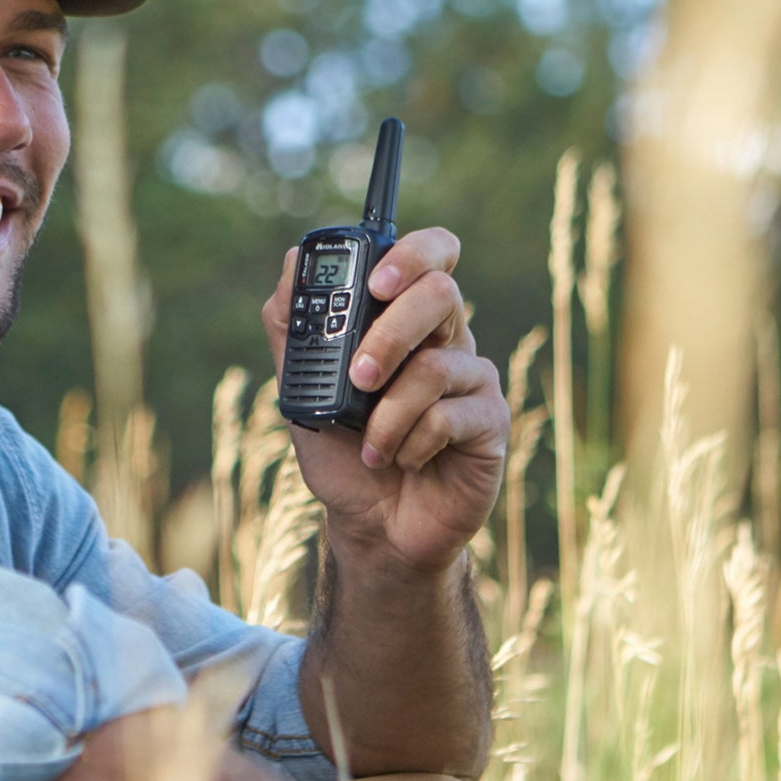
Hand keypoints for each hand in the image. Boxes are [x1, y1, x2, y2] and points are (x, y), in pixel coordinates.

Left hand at [261, 228, 508, 575]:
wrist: (371, 526)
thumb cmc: (343, 453)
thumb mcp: (303, 388)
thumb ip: (293, 327)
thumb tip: (291, 259)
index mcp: (408, 320)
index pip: (431, 255)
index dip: (412, 254)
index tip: (374, 280)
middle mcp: (447, 340)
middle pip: (441, 294)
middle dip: (391, 333)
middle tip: (359, 376)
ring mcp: (472, 380)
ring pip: (436, 364)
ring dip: (388, 413)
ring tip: (370, 446)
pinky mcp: (489, 423)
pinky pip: (450, 415)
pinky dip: (410, 442)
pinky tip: (401, 461)